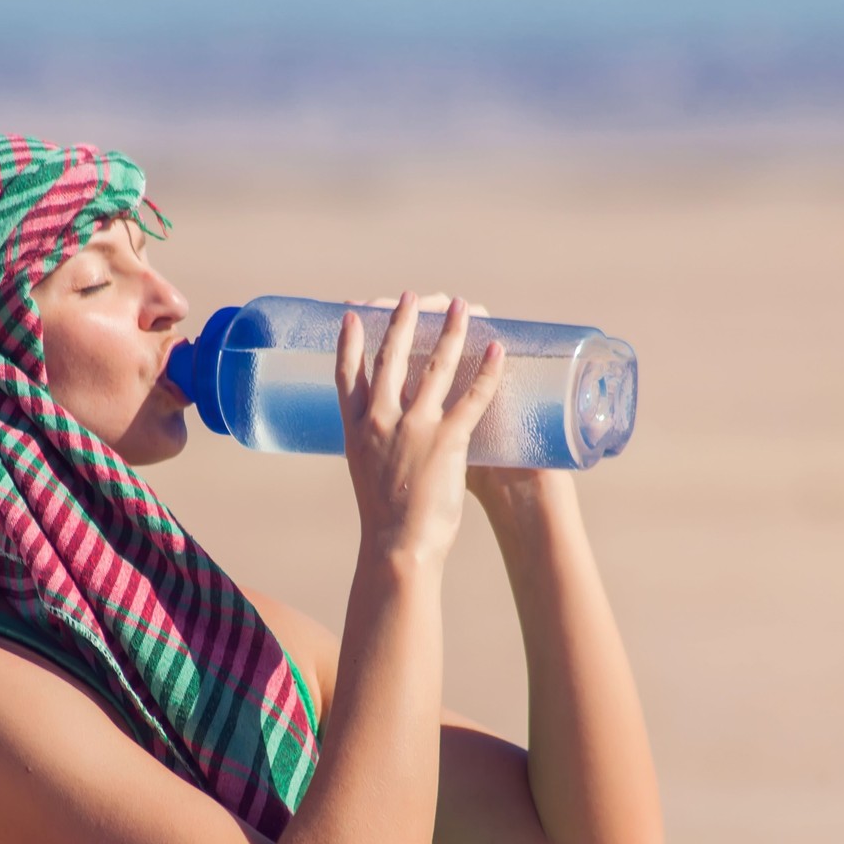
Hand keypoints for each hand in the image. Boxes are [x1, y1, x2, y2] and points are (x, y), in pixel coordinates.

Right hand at [342, 293, 562, 512]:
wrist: (397, 548)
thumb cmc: (384, 519)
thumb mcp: (367, 473)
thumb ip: (377, 445)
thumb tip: (389, 432)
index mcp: (355, 430)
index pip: (345, 375)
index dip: (348, 343)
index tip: (351, 315)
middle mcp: (380, 421)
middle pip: (390, 359)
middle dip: (401, 321)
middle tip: (410, 296)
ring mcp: (413, 427)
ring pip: (433, 366)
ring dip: (449, 330)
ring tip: (459, 305)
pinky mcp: (446, 440)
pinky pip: (473, 396)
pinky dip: (488, 370)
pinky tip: (498, 349)